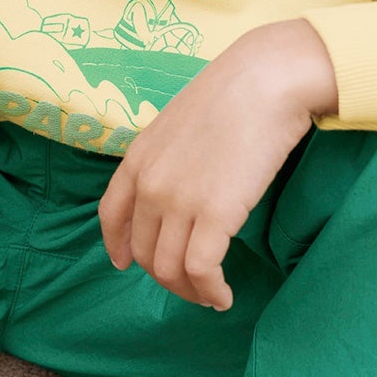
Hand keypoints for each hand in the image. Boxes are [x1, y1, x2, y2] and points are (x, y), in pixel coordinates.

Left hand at [97, 19, 338, 307]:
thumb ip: (169, 158)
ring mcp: (179, 201)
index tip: (125, 263)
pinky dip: (211, 291)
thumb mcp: (180, 122)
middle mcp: (150, 184)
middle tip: (191, 284)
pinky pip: (201, 270)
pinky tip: (224, 296)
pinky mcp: (215, 215)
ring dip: (190, 291)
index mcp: (138, 159)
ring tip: (211, 296)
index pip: (111, 215)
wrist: (266, 80)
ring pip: (170, 269)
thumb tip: (182, 189)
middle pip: (144, 251)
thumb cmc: (235, 94)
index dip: (116, 245)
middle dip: (166, 276)